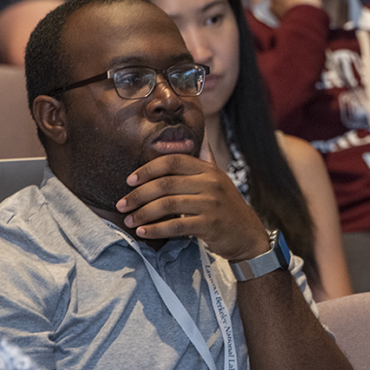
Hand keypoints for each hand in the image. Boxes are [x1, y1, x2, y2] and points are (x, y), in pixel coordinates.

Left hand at [115, 133, 268, 260]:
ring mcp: (211, 204)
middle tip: (122, 204)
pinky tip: (144, 233)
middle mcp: (210, 183)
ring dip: (144, 213)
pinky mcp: (210, 224)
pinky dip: (156, 229)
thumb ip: (205, 159)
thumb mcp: (219, 179)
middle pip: (166, 183)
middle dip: (139, 194)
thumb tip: (202, 135)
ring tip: (130, 221)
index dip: (148, 169)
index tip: (130, 180)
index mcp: (208, 170)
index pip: (173, 161)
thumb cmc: (226, 207)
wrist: (247, 234)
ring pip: (168, 204)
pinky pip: (176, 226)